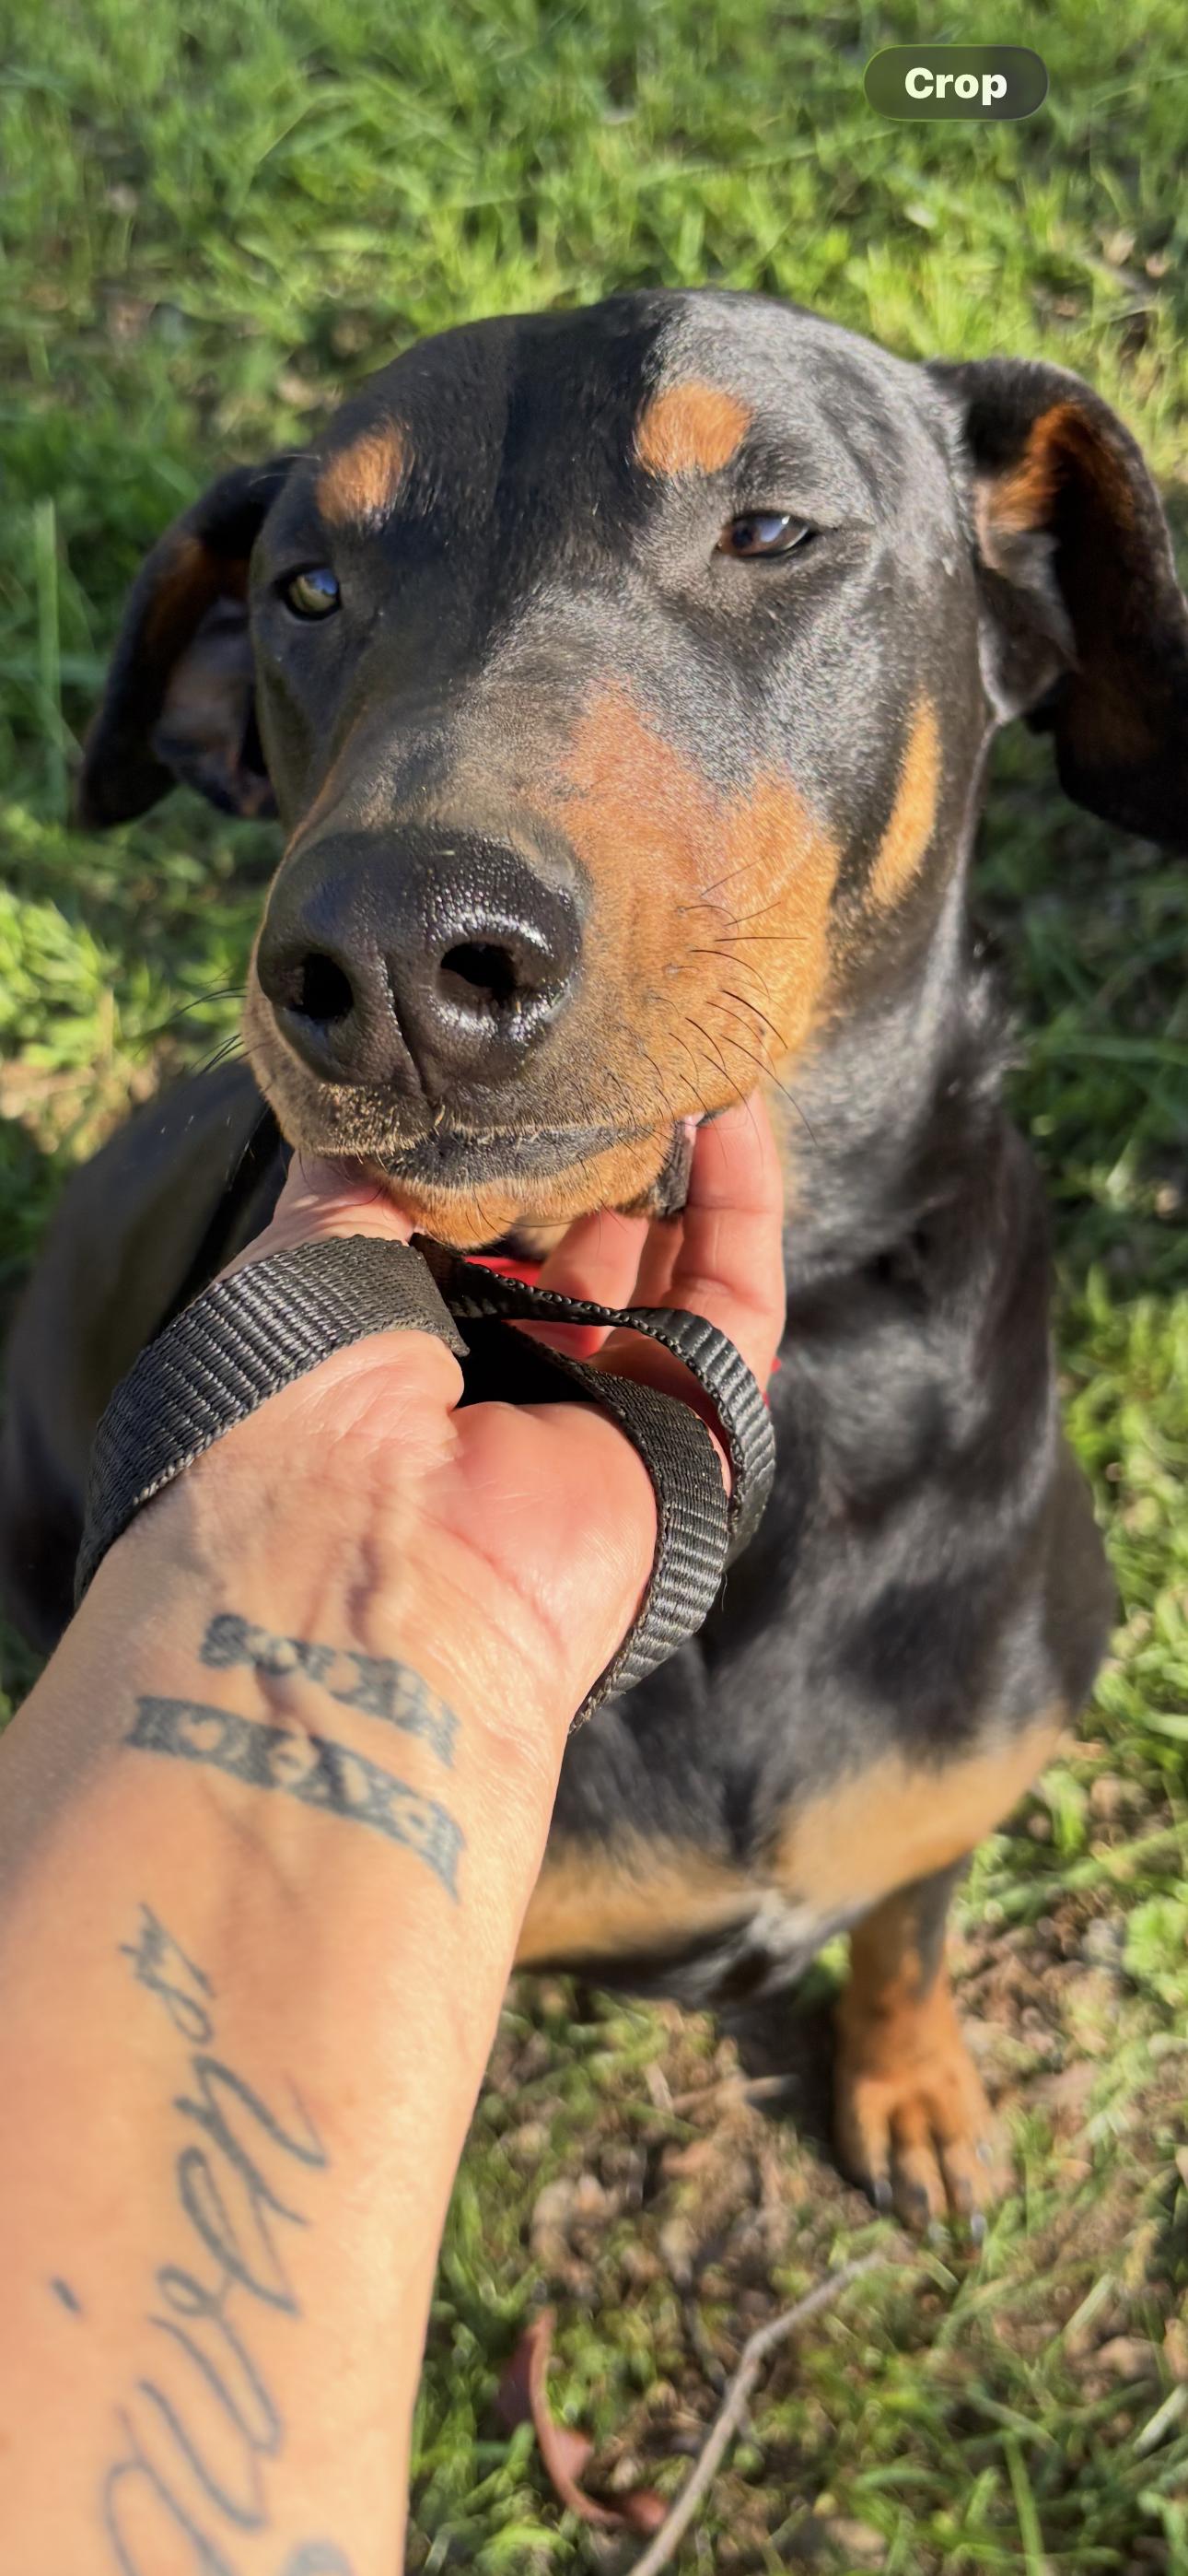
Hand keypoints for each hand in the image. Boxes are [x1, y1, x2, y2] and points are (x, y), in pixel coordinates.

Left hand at [202, 1098, 785, 1735]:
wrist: (361, 1569)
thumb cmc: (297, 1418)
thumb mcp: (298, 1264)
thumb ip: (349, 1177)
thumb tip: (364, 1090)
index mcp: (402, 1364)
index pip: (474, 1243)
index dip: (502, 1154)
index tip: (520, 1064)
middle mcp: (506, 1396)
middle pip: (584, 1252)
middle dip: (602, 1150)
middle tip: (617, 1043)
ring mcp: (605, 1419)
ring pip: (671, 1272)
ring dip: (685, 1165)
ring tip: (685, 1051)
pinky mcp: (694, 1434)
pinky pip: (736, 1305)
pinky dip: (744, 1206)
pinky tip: (734, 1108)